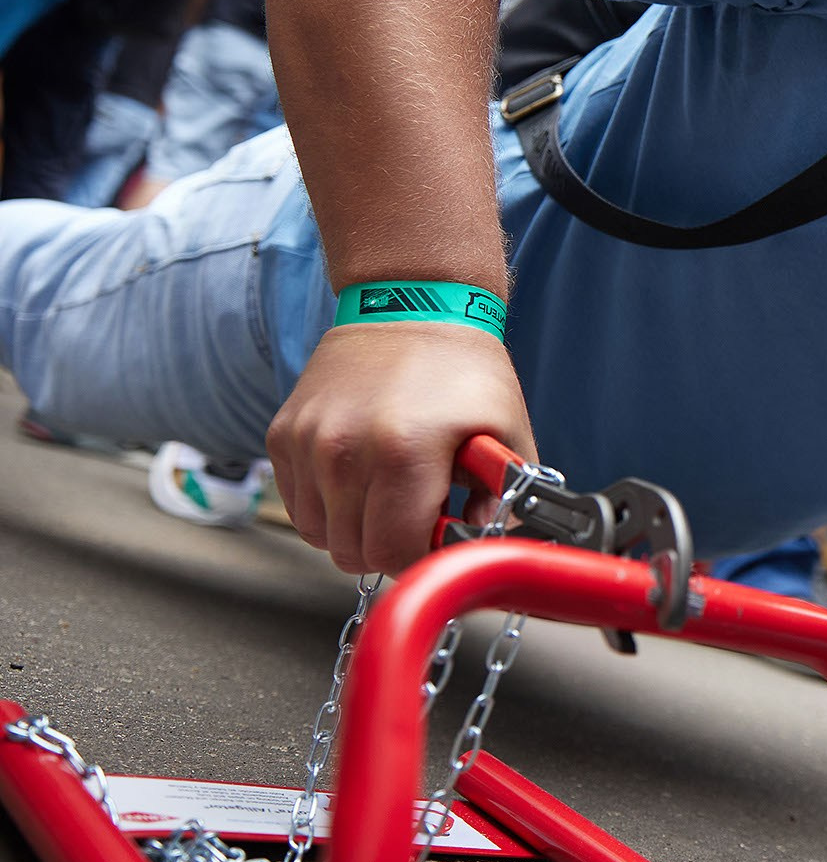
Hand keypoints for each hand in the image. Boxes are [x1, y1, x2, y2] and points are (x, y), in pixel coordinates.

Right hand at [266, 322, 536, 574]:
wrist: (410, 301)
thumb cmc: (465, 371)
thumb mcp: (508, 430)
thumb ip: (507, 499)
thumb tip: (488, 547)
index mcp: (403, 452)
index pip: (394, 555)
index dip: (422, 559)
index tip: (438, 540)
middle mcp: (344, 450)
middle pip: (353, 554)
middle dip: (390, 548)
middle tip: (417, 519)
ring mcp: (307, 442)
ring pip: (320, 536)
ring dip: (355, 530)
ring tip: (390, 494)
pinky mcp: (283, 435)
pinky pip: (298, 506)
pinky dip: (328, 506)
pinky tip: (361, 477)